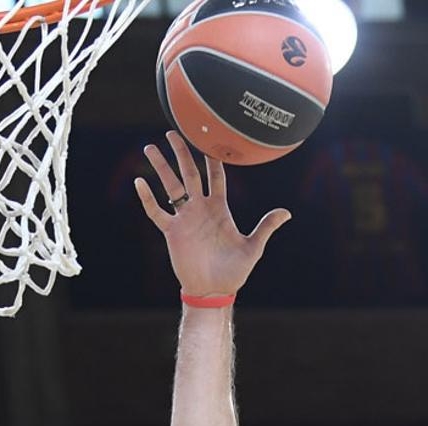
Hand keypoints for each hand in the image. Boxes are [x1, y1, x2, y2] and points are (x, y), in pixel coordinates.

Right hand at [134, 130, 290, 297]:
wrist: (214, 291)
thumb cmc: (234, 272)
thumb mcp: (253, 248)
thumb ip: (266, 227)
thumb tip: (287, 213)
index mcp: (219, 208)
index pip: (216, 176)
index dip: (212, 158)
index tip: (208, 138)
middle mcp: (200, 208)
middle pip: (189, 173)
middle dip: (181, 152)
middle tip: (173, 131)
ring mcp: (185, 218)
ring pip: (170, 186)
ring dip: (161, 167)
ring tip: (150, 147)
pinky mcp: (172, 232)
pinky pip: (157, 212)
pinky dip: (148, 198)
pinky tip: (139, 181)